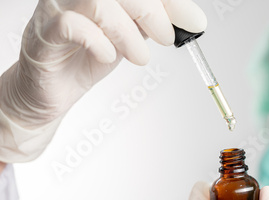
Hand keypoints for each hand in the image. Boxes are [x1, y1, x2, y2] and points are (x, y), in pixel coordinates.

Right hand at [0, 0, 205, 161]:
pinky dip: (98, 42)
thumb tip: (191, 19)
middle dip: (152, 12)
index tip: (194, 21)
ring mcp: (56, 9)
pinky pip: (70, 26)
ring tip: (139, 56)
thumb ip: (154, 22)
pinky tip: (109, 56)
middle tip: (166, 38)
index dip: (170, 1)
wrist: (54, 90)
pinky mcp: (44, 35)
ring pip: (96, 2)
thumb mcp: (132, 36)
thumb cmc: (88, 57)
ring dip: (127, 32)